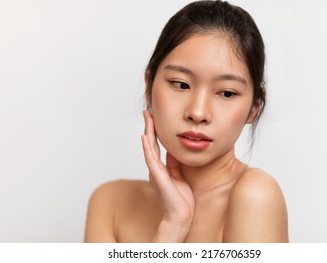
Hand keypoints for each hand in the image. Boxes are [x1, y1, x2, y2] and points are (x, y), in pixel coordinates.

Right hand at [141, 110, 194, 240]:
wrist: (181, 215)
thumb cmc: (181, 198)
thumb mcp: (179, 175)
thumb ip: (174, 162)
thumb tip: (173, 148)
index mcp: (161, 167)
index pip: (156, 145)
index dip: (155, 131)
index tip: (154, 117)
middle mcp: (155, 168)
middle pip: (150, 142)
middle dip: (149, 126)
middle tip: (147, 111)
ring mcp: (155, 171)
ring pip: (149, 147)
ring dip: (147, 132)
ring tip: (146, 117)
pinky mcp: (157, 176)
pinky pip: (151, 159)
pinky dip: (147, 148)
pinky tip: (144, 137)